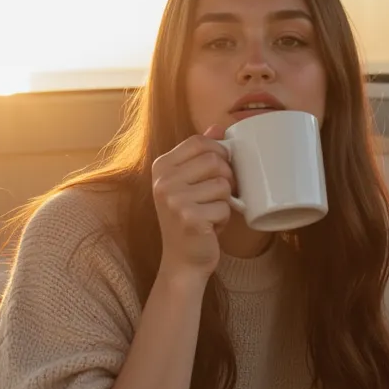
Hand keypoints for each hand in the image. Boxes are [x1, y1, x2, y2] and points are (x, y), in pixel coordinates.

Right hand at [152, 127, 233, 277]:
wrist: (182, 261)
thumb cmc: (190, 219)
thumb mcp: (189, 183)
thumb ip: (200, 155)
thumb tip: (218, 127)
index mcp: (162, 167)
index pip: (199, 142)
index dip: (219, 151)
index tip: (220, 169)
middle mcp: (163, 181)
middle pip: (215, 161)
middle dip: (226, 179)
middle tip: (218, 197)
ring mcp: (174, 200)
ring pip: (223, 185)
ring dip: (225, 202)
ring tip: (211, 213)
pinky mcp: (189, 218)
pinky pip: (225, 208)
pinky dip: (224, 220)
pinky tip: (211, 227)